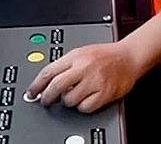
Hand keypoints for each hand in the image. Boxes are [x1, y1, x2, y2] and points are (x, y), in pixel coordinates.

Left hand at [26, 41, 144, 113]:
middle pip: (56, 86)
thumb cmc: (105, 55)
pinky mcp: (104, 93)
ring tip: (73, 96)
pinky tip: (85, 100)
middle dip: (47, 97)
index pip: (49, 71)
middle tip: (46, 101)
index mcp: (75, 56)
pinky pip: (84, 107)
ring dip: (67, 102)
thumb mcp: (82, 52)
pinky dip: (82, 107)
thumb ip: (65, 65)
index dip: (36, 85)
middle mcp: (83, 67)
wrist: (128, 56)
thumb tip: (46, 80)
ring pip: (69, 99)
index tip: (31, 93)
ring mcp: (94, 80)